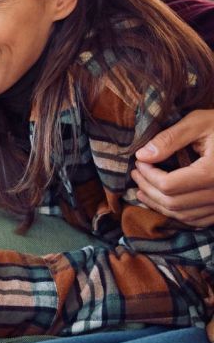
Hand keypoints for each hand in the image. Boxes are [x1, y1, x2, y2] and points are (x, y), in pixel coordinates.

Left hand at [132, 109, 213, 226]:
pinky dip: (177, 213)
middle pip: (174, 203)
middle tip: (135, 175)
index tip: (138, 162)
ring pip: (184, 216)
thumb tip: (142, 156)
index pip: (169, 185)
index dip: (148, 175)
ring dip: (159, 205)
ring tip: (142, 190)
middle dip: (149, 190)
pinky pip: (198, 220)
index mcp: (213, 172)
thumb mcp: (199, 122)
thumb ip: (170, 138)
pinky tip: (164, 201)